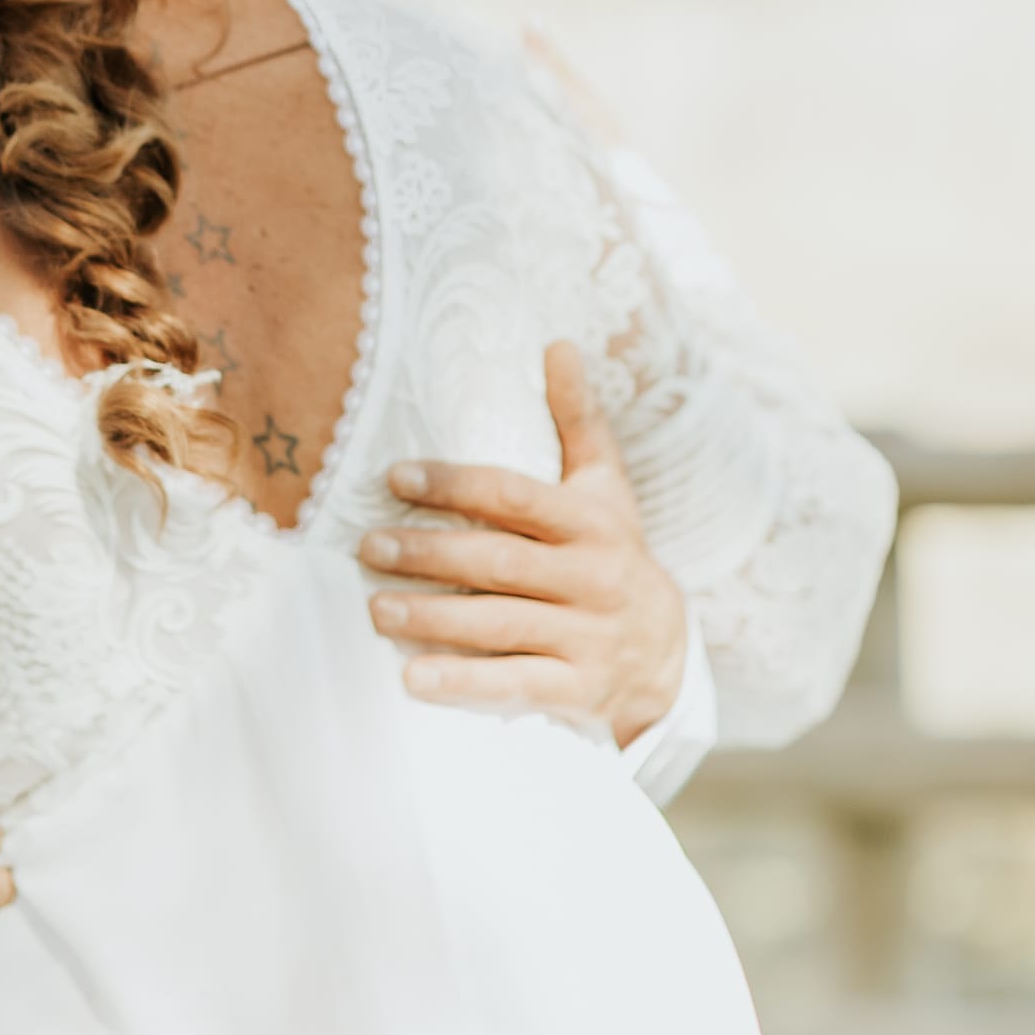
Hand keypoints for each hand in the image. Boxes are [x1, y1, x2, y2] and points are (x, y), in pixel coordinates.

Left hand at [359, 341, 688, 748]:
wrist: (666, 654)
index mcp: (591, 522)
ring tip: (375, 609)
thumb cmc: (613, 553)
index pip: (515, 495)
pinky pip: (515, 686)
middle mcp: (592, 577)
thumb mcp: (604, 487)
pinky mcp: (578, 690)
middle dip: (429, 553)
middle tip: (368, 546)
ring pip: (500, 624)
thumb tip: (556, 343)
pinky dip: (463, 684)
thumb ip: (576, 419)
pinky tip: (412, 678)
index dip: (454, 484)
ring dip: (433, 618)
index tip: (395, 476)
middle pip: (499, 561)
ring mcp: (587, 636)